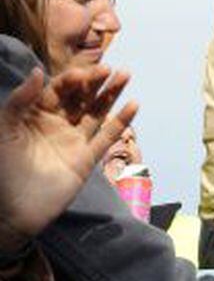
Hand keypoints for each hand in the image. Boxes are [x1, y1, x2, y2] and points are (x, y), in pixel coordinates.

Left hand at [0, 66, 137, 252]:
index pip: (58, 90)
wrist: (13, 211)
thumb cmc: (2, 168)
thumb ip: (20, 100)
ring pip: (96, 112)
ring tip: (125, 75)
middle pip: (80, 97)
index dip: (71, 79)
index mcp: (35, 114)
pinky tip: (133, 104)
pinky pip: (106, 137)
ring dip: (111, 94)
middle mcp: (57, 124)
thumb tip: (38, 71)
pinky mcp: (87, 159)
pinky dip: (121, 121)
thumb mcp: (4, 129)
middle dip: (95, 81)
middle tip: (110, 69)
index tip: (83, 73)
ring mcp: (74, 141)